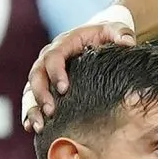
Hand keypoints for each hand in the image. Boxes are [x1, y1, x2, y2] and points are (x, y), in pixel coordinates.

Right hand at [22, 20, 136, 130]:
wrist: (96, 39)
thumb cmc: (105, 35)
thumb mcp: (115, 29)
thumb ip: (121, 33)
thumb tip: (128, 43)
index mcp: (63, 44)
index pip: (52, 57)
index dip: (55, 72)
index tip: (64, 89)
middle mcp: (48, 57)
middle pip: (36, 75)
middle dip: (40, 94)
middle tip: (51, 112)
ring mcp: (44, 73)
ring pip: (29, 90)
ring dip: (32, 108)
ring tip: (38, 127)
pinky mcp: (45, 86)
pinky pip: (31, 100)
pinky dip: (29, 114)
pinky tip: (32, 128)